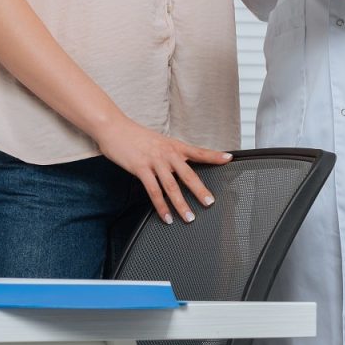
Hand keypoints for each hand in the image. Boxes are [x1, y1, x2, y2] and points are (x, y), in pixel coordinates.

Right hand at [95, 115, 232, 223]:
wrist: (115, 128)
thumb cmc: (136, 136)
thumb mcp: (158, 142)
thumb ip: (170, 155)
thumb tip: (180, 168)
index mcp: (174, 146)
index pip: (198, 151)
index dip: (214, 155)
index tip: (229, 159)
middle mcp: (167, 153)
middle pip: (188, 174)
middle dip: (200, 190)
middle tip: (210, 202)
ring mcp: (154, 161)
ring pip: (171, 186)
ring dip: (181, 204)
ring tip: (189, 217)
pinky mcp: (140, 168)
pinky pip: (153, 191)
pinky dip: (161, 206)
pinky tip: (166, 216)